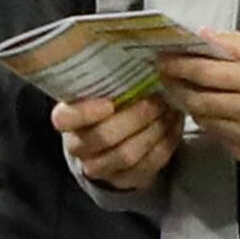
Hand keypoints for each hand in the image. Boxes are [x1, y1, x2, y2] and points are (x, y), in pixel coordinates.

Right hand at [56, 89, 181, 188]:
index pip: (65, 119)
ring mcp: (100, 168)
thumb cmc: (108, 105)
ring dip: (153, 131)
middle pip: (104, 137)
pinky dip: (165, 144)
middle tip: (156, 100)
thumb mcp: (102, 90)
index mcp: (66, 120)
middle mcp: (78, 147)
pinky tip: (174, 126)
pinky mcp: (124, 180)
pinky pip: (147, 166)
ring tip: (169, 111)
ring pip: (127, 155)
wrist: (114, 142)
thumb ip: (109, 81)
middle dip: (135, 118)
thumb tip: (138, 58)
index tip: (109, 102)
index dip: (86, 112)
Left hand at [158, 29, 239, 169]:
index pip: (205, 72)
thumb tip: (203, 37)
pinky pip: (215, 137)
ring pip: (202, 119)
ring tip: (182, 90)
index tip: (163, 58)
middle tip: (164, 74)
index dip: (179, 64)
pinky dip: (207, 122)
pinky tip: (207, 110)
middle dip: (175, 84)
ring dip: (188, 104)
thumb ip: (238, 43)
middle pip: (197, 98)